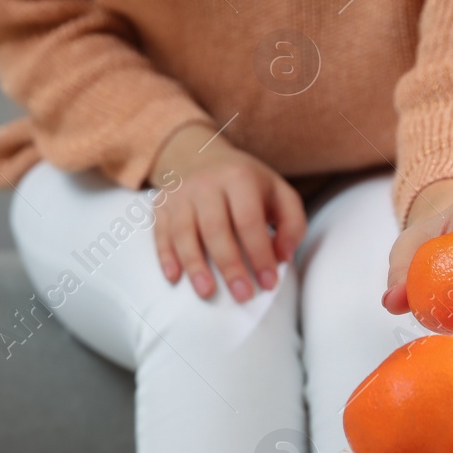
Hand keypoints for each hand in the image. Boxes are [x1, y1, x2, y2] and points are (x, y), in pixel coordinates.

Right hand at [150, 124, 306, 301]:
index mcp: (239, 178)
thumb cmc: (248, 185)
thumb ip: (292, 224)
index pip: (248, 220)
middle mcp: (206, 183)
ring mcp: (180, 193)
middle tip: (242, 295)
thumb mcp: (280, 194)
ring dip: (195, 265)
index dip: (259, 254)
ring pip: (184, 232)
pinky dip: (166, 256)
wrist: (204, 156)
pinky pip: (160, 232)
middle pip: (215, 229)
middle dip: (230, 266)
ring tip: (206, 292)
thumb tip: (282, 256)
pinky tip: (175, 277)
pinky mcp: (161, 205)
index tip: (268, 283)